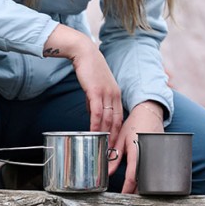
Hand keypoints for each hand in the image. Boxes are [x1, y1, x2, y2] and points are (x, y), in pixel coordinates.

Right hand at [43, 24, 122, 152]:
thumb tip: (93, 116)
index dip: (118, 133)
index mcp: (116, 95)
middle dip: (114, 138)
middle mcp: (115, 95)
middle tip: (110, 152)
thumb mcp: (96, 88)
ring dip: (105, 134)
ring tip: (101, 146)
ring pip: (108, 119)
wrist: (84, 53)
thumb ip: (96, 102)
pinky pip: (97, 112)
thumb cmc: (89, 70)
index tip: (115, 146)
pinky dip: (95, 124)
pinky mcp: (96, 91)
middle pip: (117, 122)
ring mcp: (107, 93)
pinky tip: (92, 133)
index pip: (120, 119)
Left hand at [118, 101, 165, 193]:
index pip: (132, 176)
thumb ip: (113, 156)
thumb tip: (107, 171)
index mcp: (137, 151)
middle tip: (127, 197)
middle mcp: (149, 154)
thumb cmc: (133, 124)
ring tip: (134, 192)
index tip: (122, 195)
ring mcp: (157, 154)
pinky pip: (154, 169)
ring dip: (143, 186)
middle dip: (136, 191)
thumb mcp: (120, 139)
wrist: (149, 112)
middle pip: (143, 180)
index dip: (127, 189)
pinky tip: (143, 181)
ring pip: (151, 177)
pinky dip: (149, 177)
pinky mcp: (161, 153)